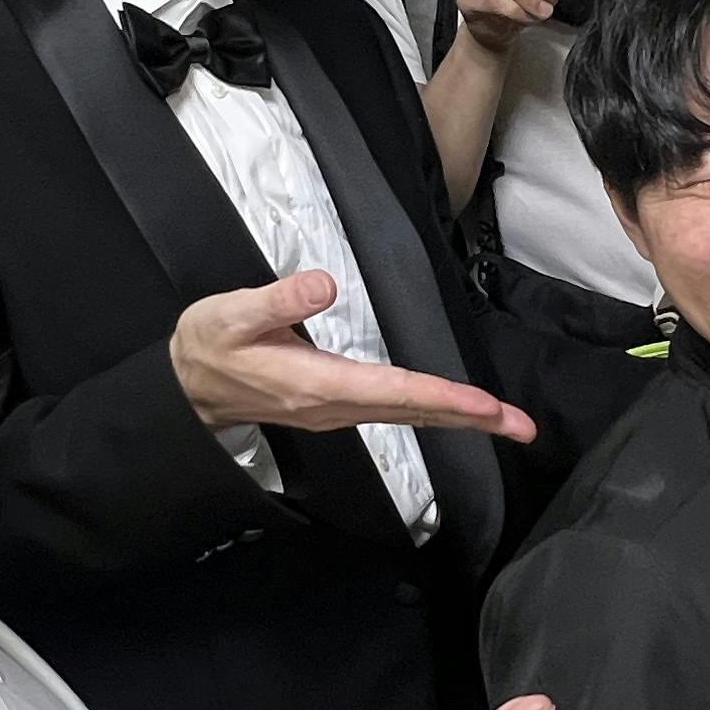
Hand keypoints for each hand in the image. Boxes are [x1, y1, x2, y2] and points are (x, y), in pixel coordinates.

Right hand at [170, 271, 536, 442]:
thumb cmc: (209, 347)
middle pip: (415, 412)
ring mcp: (336, 410)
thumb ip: (278, 301)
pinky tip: (451, 411)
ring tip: (503, 421)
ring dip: (458, 418)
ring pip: (409, 415)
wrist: (187, 387)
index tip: (486, 406)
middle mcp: (335, 405)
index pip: (395, 390)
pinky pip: (394, 411)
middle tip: (522, 426)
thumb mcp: (231, 314)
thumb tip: (323, 283)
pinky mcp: (334, 405)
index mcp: (317, 384)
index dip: (444, 396)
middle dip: (471, 419)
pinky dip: (431, 412)